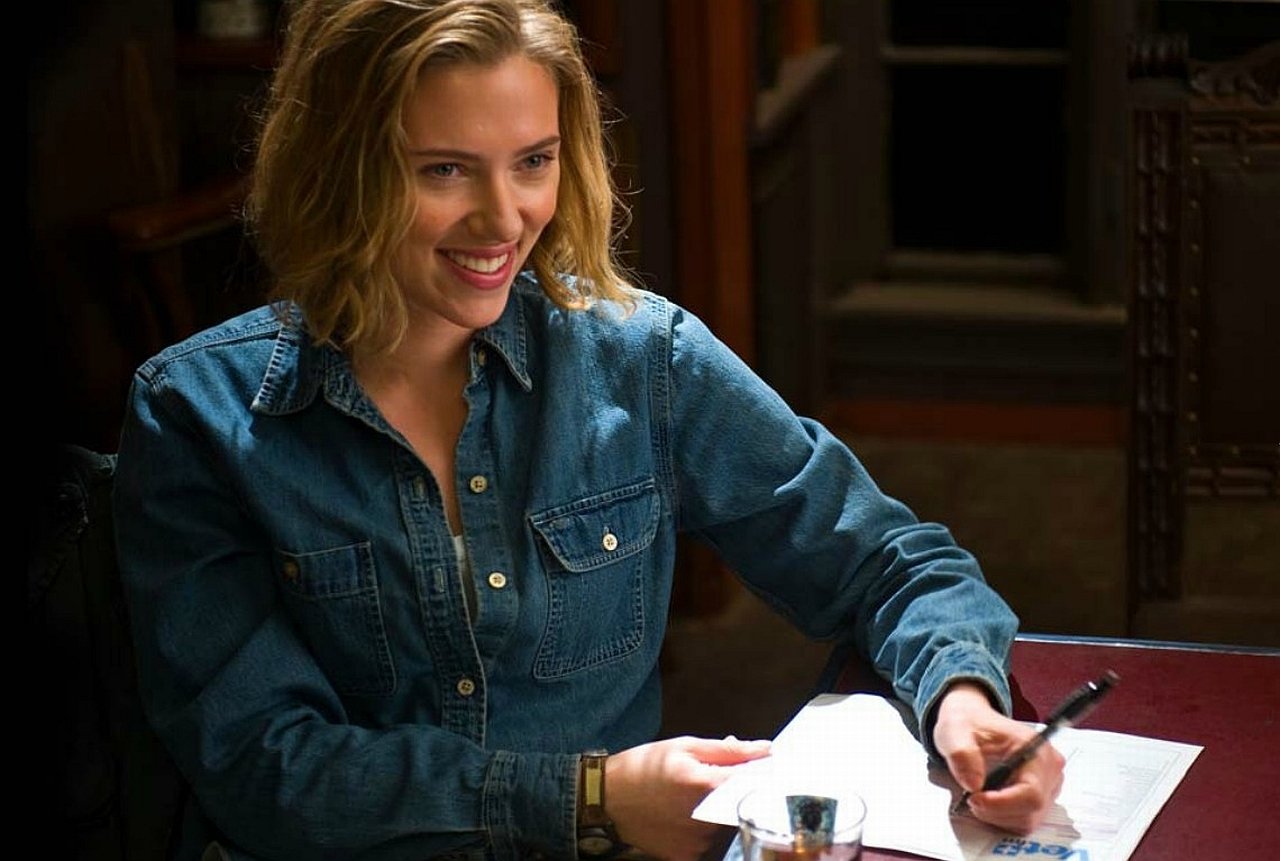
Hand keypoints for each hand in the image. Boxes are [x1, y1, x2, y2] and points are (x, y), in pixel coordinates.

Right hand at [606, 734, 770, 860]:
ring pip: (727, 824)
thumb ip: (727, 751)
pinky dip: (705, 829)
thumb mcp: (683, 747)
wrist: (604, 800)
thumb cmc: (643, 767)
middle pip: (743, 804)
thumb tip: (764, 750)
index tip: (767, 768)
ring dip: (721, 810)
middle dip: (738, 791)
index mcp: (705, 785)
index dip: (765, 774)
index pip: (755, 782)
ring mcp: (697, 842)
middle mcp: (705, 818)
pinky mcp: (686, 856)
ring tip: (692, 797)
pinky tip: (684, 816)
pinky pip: (710, 842)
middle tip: (714, 780)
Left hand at [932, 682, 1064, 833]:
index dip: (1001, 803)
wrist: (972, 721)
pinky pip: (1025, 819)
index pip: (1031, 793)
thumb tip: (973, 784)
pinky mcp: (1042, 796)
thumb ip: (962, 754)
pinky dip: (1004, 816)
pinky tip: (990, 800)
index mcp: (1036, 748)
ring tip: (979, 795)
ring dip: (998, 815)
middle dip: (996, 810)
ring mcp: (1048, 784)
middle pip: (1031, 810)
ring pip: (1028, 819)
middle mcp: (1049, 767)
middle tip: (971, 796)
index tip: (974, 798)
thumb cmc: (969, 724)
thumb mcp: (955, 731)